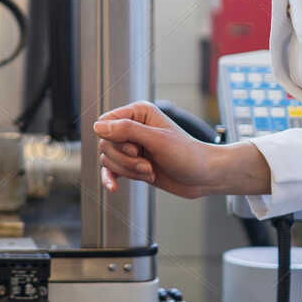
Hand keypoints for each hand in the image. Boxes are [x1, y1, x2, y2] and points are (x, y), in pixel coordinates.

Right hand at [92, 100, 262, 198]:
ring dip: (128, 170)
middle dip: (125, 160)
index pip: (106, 122)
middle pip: (105, 144)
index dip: (115, 139)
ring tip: (149, 171)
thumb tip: (98, 126)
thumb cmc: (189, 155)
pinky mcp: (132, 165)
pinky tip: (113, 187)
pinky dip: (111, 179)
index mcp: (138, 113)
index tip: (135, 149)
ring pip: (108, 159)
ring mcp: (132, 148)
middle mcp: (132, 128)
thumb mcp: (157, 140)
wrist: (204, 176)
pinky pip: (110, 171)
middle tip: (147, 164)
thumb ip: (127, 130)